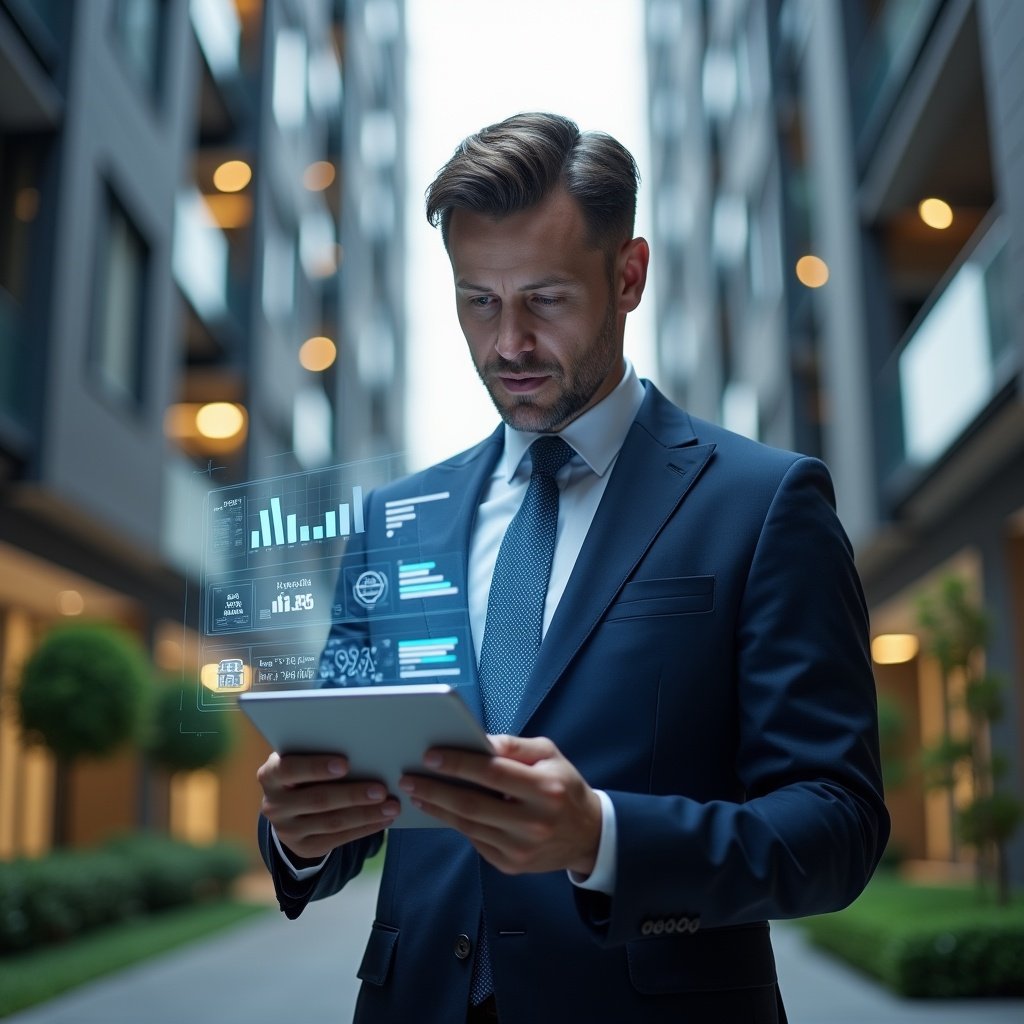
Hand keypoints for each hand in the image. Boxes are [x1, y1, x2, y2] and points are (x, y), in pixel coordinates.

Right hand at [257, 752, 400, 860]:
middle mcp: (274, 805)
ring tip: (392, 806)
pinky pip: (339, 839)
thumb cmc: (304, 768)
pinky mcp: (304, 847)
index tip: (346, 764)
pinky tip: (384, 819)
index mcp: (270, 775)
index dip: (316, 767)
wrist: (288, 805)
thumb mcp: (301, 757)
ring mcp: (288, 830)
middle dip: (353, 795)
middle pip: (318, 800)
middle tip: (382, 789)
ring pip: (332, 822)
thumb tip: (361, 746)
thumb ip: (318, 751)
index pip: (289, 769)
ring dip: (366, 814)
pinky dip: (365, 828)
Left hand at [398, 735, 601, 876]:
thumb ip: (514, 746)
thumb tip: (479, 741)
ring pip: (469, 826)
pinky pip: (475, 841)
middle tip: (408, 778)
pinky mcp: (511, 865)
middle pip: (473, 805)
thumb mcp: (549, 755)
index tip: (430, 756)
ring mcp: (521, 849)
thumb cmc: (563, 786)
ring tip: (416, 793)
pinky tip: (440, 809)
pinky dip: (455, 824)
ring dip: (438, 808)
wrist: (588, 835)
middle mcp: (533, 822)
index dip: (459, 764)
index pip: (493, 774)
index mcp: (544, 790)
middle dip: (436, 790)